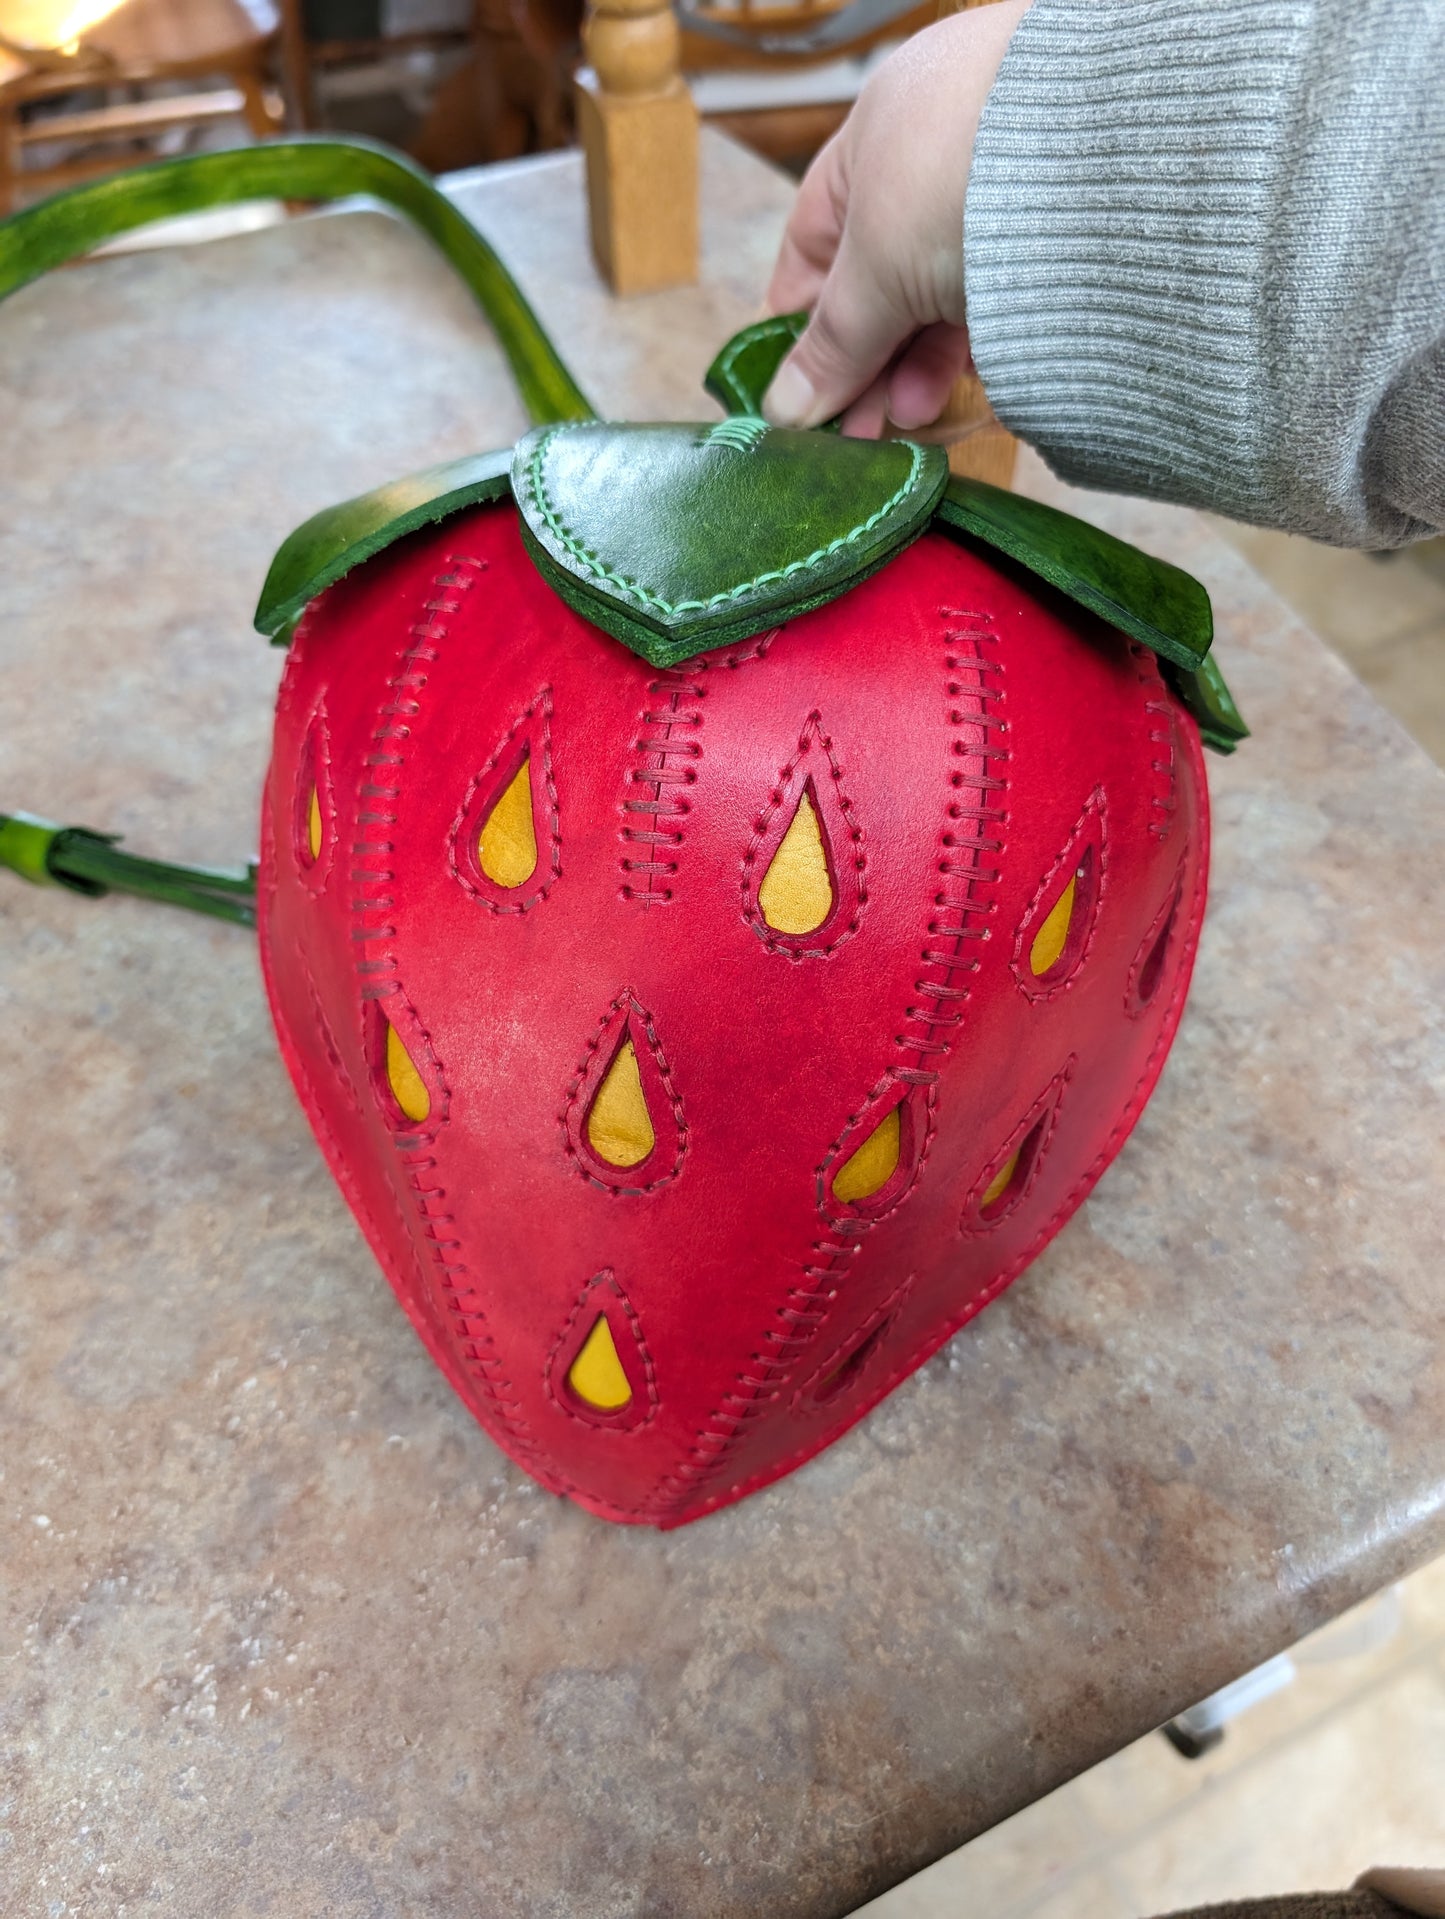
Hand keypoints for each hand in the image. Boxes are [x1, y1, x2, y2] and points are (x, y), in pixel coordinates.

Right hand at [762, 0, 1030, 436]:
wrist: (1104, 155)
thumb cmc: (960, 182)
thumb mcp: (876, 270)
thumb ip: (832, 345)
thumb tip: (784, 410)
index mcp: (877, 133)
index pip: (816, 240)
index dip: (800, 320)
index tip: (797, 389)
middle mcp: (938, 155)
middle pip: (880, 280)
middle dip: (865, 362)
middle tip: (856, 433)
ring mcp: (1002, 192)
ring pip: (940, 297)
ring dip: (917, 368)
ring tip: (911, 419)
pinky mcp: (1057, 234)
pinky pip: (1000, 302)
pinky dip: (976, 351)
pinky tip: (968, 391)